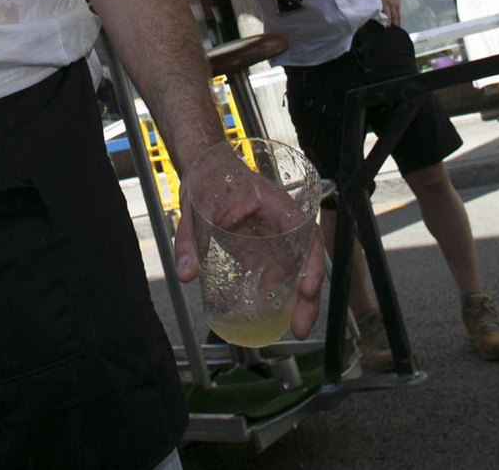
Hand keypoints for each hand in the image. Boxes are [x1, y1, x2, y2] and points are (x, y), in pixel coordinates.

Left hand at [171, 143, 325, 340]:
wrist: (205, 169)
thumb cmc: (208, 178)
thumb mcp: (195, 207)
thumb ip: (189, 240)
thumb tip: (186, 274)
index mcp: (273, 204)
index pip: (304, 233)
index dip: (311, 262)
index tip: (307, 288)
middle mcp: (281, 222)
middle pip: (307, 258)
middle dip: (309, 296)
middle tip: (301, 327)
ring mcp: (275, 236)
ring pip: (296, 269)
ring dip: (298, 299)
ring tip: (293, 328)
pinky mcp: (263, 248)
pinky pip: (277, 272)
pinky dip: (278, 293)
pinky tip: (271, 314)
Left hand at [378, 0, 402, 29]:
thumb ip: (376, 6)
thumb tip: (372, 15)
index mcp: (384, 2)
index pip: (386, 12)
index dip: (387, 19)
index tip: (387, 27)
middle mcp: (391, 4)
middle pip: (393, 15)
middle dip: (393, 24)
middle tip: (393, 32)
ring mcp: (395, 5)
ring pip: (397, 16)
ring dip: (397, 24)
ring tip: (397, 32)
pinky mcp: (398, 6)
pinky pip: (398, 14)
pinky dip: (398, 21)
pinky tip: (398, 27)